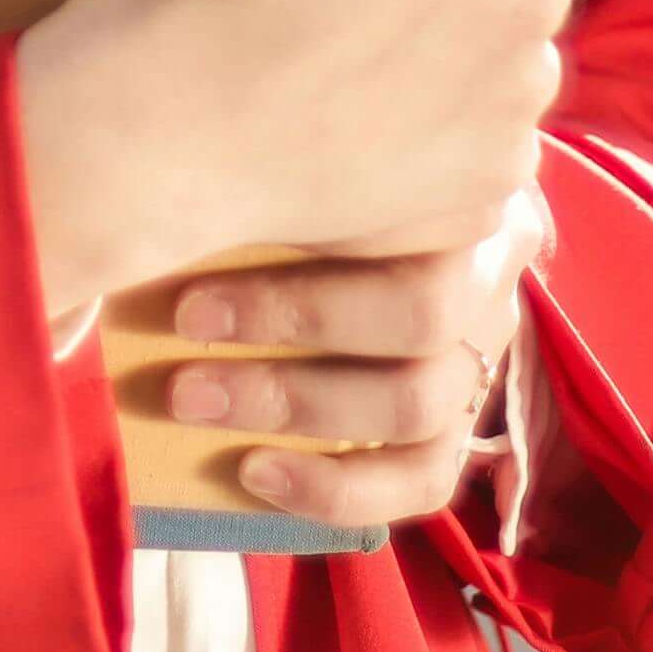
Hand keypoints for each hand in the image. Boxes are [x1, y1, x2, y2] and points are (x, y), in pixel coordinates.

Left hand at [161, 192, 549, 531]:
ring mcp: (481, 356)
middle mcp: (488, 273)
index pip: (415, 213)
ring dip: (296, 405)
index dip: (309, 241)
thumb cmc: (317, 183)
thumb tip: (164, 218)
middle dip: (293, 320)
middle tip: (187, 322)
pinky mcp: (459, 431)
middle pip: (421, 310)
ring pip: (419, 402)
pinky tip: (254, 473)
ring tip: (194, 401)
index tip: (199, 272)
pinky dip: (335, 488)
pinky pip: (423, 481)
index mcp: (463, 190)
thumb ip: (269, 188)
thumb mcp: (307, 163)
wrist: (366, 226)